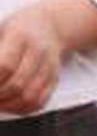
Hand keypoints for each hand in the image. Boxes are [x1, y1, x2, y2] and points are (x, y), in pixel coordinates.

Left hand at [0, 0, 96, 115]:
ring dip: (9, 105)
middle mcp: (38, 53)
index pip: (5, 65)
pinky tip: (9, 105)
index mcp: (20, 36)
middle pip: (17, 84)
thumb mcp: (0, 29)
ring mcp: (48, 68)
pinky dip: (22, 109)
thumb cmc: (19, 28)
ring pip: (29, 97)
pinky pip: (39, 102)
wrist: (50, 26)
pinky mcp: (54, 80)